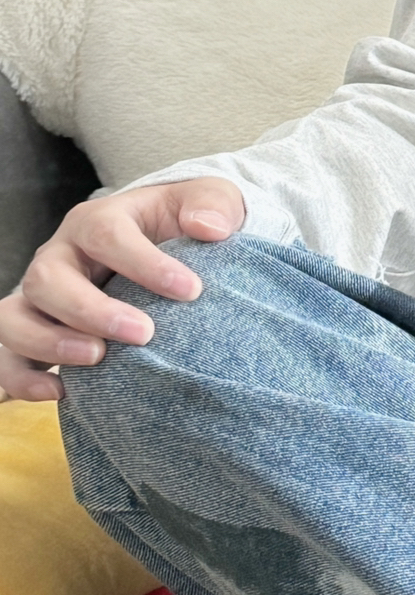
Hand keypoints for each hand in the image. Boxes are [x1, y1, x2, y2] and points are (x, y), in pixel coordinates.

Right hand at [0, 179, 245, 401]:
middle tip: (144, 333)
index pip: (107, 236)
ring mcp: (42, 297)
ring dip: (49, 343)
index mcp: (98, 221)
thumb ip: (214, 205)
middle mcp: (61, 256)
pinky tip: (61, 394)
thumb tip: (210, 228)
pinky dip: (24, 379)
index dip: (144, 264)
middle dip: (91, 310)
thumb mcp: (208, 201)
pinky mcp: (38, 331)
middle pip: (47, 278)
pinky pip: (9, 358)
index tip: (191, 291)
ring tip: (98, 358)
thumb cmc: (183, 223)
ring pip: (14, 317)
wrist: (165, 245)